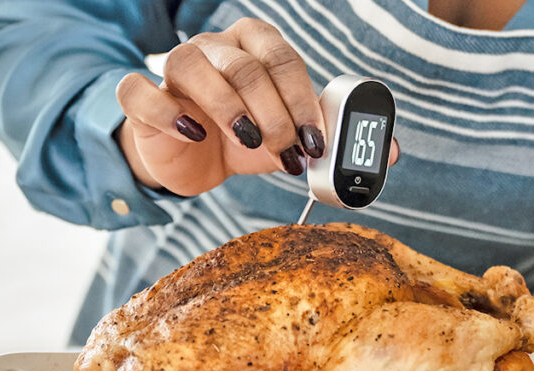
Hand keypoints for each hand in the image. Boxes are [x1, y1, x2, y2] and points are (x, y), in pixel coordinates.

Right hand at [115, 17, 398, 195]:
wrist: (194, 159)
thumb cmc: (246, 139)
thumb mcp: (292, 141)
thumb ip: (334, 141)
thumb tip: (391, 154)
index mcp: (256, 48)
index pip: (284, 58)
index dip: (303, 101)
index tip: (317, 143)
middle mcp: (215, 48)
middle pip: (246, 66)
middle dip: (274, 114)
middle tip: (288, 153)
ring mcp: (175, 67)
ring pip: (195, 67)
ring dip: (230, 110)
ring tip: (250, 143)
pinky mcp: (143, 97)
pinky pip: (142, 91)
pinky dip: (168, 112)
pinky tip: (193, 134)